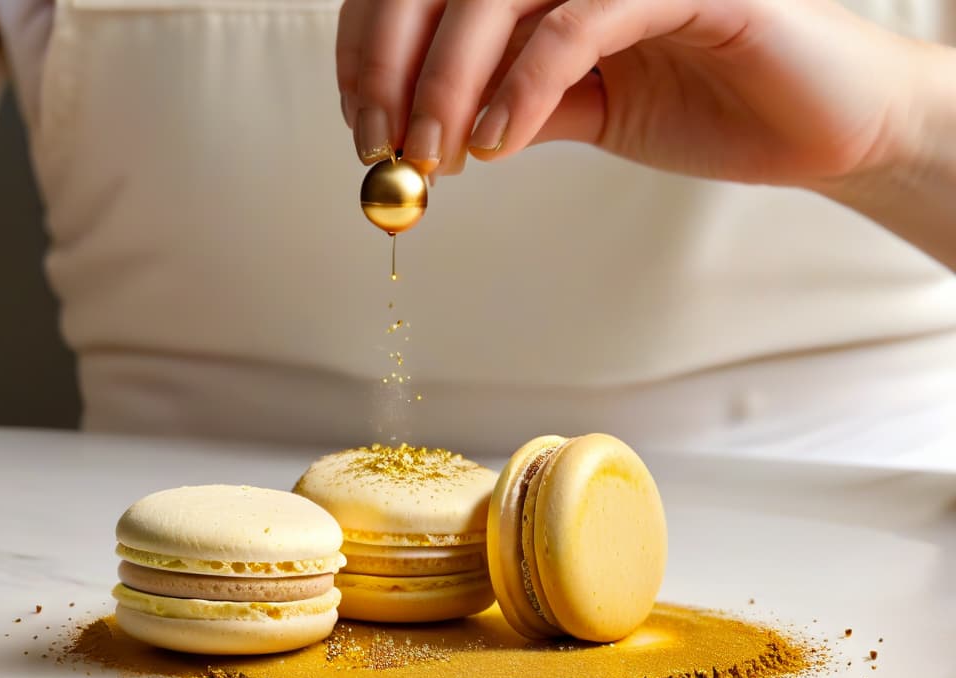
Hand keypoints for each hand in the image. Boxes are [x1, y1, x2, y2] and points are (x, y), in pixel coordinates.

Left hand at [336, 0, 916, 188]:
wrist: (815, 126)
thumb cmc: (704, 105)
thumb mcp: (582, 111)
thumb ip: (509, 108)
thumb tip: (425, 135)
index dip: (372, 44)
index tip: (358, 121)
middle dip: (390, 62)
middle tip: (380, 144)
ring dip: (445, 81)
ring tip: (431, 157)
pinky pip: (577, 24)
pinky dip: (522, 86)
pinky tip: (495, 144)